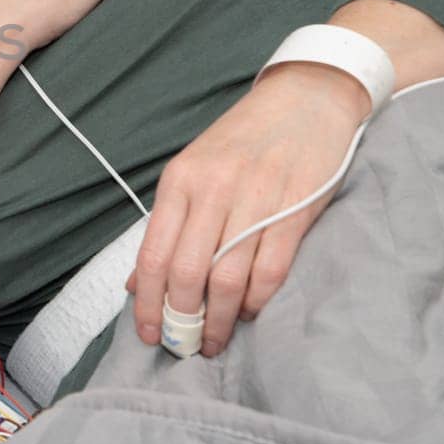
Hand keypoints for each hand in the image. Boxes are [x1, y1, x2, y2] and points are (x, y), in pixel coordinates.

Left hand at [126, 63, 368, 354]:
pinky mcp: (296, 208)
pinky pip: (271, 269)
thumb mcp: (193, 170)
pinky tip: (251, 312)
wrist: (306, 98)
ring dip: (221, 320)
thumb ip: (167, 225)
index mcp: (179, 180)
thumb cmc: (243, 139)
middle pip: (188, 272)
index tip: (148, 334)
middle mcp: (212, 189)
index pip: (153, 254)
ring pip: (228, 277)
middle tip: (185, 345)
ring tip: (216, 340)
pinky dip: (258, 301)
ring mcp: (256, 198)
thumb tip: (137, 283)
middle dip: (183, 319)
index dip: (147, 302)